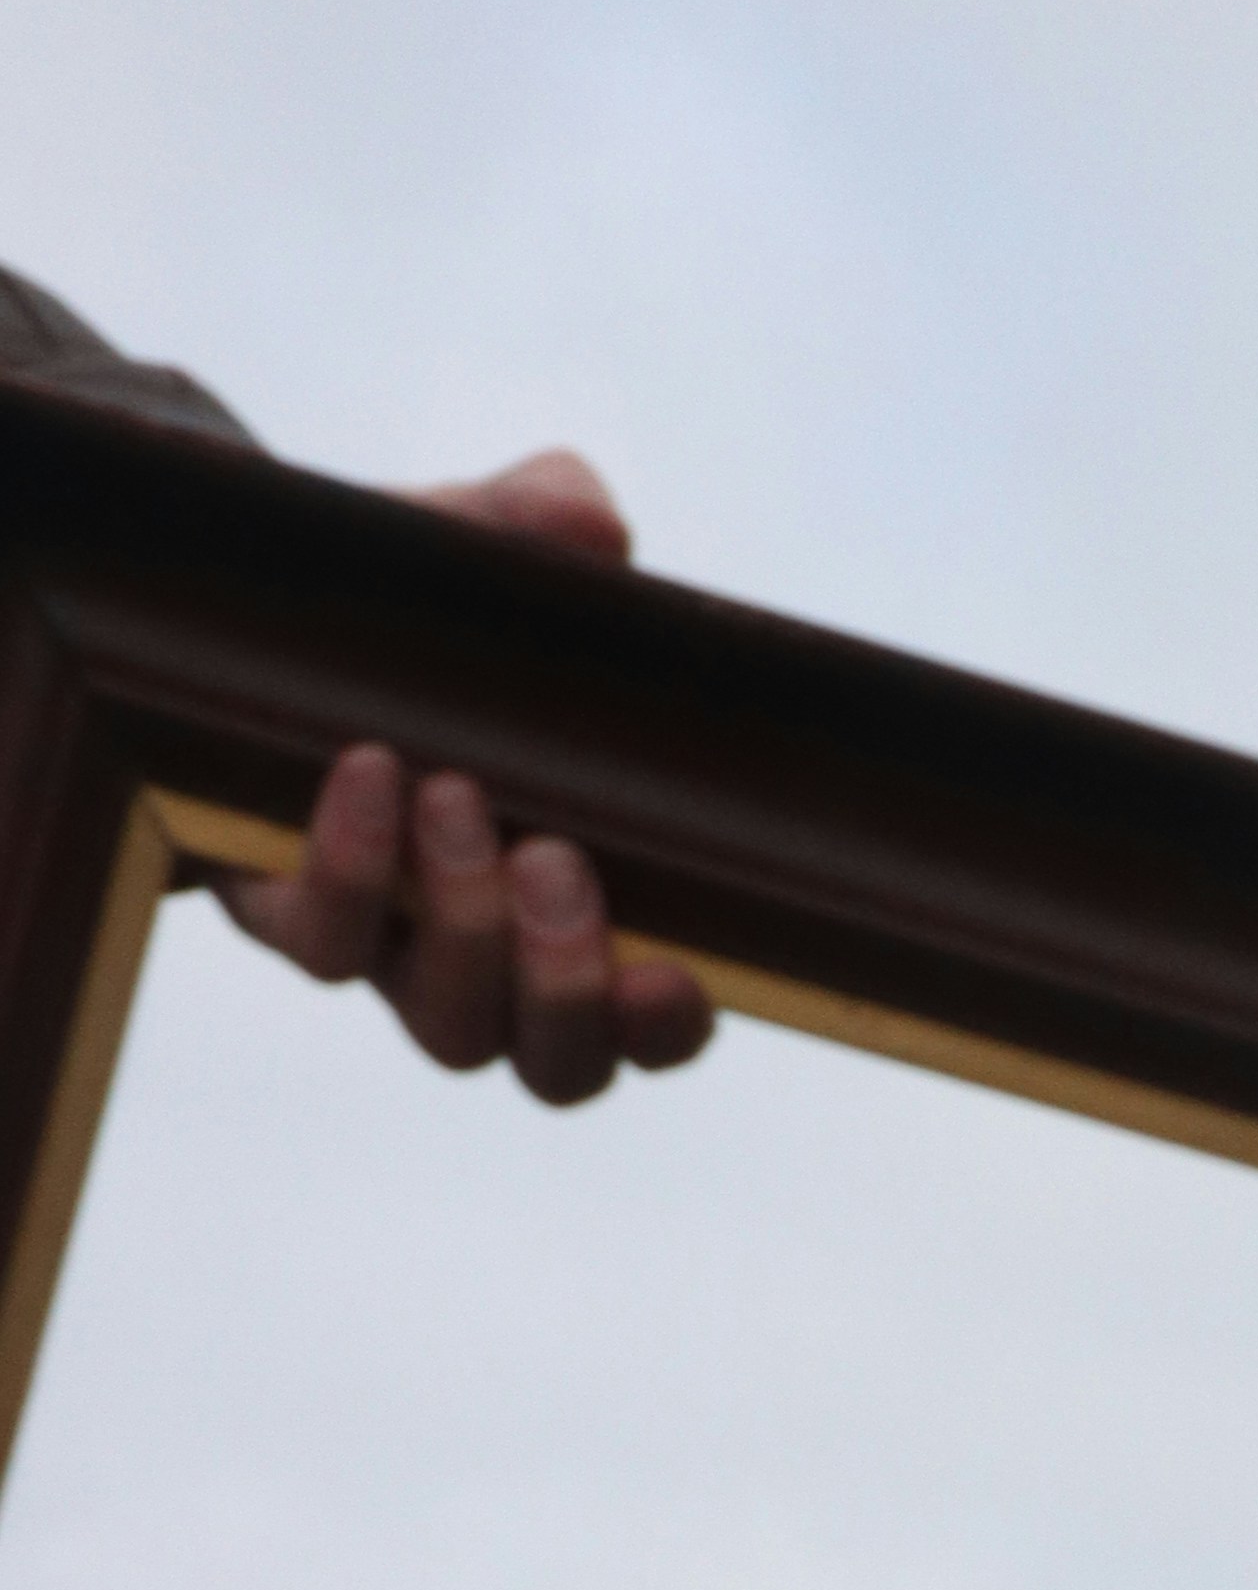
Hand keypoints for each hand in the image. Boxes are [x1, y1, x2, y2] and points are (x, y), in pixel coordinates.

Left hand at [217, 452, 713, 1107]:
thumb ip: (540, 522)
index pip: (651, 1023)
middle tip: (553, 859)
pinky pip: (326, 946)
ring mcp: (398, 958)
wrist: (250, 605)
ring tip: (451, 793)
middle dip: (566, 985)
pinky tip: (367, 769)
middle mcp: (500, 965)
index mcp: (590, 912)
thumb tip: (594, 523)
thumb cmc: (410, 609)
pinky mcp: (294, 921)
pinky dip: (354, 865)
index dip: (666, 1027)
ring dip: (467, 928)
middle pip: (560, 1067)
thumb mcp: (477, 554)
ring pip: (454, 1032)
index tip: (675, 974)